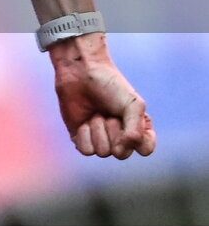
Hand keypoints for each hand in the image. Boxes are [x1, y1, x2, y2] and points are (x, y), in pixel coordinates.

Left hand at [51, 35, 155, 158]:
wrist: (81, 71)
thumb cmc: (110, 85)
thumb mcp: (133, 104)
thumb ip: (136, 131)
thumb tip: (120, 152)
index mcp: (137, 129)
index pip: (145, 149)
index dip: (137, 138)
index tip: (129, 118)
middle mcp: (120, 138)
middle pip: (121, 154)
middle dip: (113, 131)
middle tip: (108, 111)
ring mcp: (100, 140)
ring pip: (103, 152)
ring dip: (98, 129)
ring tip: (96, 112)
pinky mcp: (82, 139)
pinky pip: (86, 150)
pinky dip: (85, 134)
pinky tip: (84, 120)